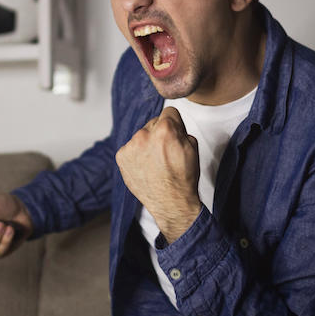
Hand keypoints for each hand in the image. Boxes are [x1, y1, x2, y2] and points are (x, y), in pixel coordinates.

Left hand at [115, 106, 200, 242]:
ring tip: (155, 163)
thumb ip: (181, 128)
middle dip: (159, 134)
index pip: (168, 112)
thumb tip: (173, 121)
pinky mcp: (121, 156)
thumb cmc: (183, 178)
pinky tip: (145, 167)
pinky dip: (136, 155)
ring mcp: (131, 146)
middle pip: (153, 124)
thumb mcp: (192, 147)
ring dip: (146, 144)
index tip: (174, 133)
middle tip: (165, 152)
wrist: (170, 203)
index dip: (174, 123)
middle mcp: (144, 134)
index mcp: (165, 129)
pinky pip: (130, 148)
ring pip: (140, 136)